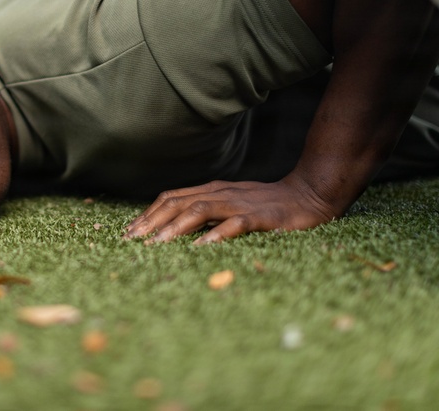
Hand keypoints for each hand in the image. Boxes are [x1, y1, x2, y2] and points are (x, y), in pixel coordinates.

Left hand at [124, 177, 337, 244]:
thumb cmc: (268, 205)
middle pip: (177, 202)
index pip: (171, 198)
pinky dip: (216, 235)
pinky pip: (234, 225)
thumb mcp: (232, 206)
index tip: (128, 233)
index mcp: (211, 190)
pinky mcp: (261, 217)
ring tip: (155, 246)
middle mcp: (220, 193)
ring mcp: (240, 203)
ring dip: (174, 228)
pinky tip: (201, 248)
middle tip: (131, 242)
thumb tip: (176, 232)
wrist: (310, 194)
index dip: (148, 214)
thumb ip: (208, 215)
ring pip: (199, 211)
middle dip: (151, 222)